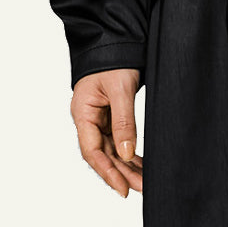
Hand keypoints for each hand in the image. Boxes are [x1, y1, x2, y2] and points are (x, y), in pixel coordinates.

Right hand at [71, 68, 142, 195]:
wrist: (116, 38)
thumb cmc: (114, 59)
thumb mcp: (120, 89)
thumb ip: (123, 122)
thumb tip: (125, 154)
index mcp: (83, 112)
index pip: (92, 151)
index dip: (107, 172)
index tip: (123, 188)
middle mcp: (88, 118)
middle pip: (102, 154)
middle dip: (121, 173)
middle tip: (142, 188)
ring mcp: (98, 118)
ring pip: (111, 149)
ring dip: (126, 165)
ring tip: (144, 181)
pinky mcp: (110, 115)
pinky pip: (117, 139)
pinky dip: (128, 152)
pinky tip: (140, 164)